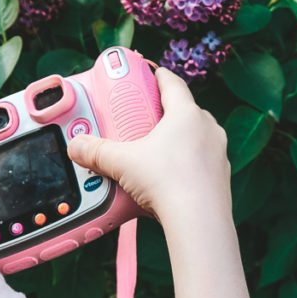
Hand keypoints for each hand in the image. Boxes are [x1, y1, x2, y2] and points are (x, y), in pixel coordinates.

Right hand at [67, 67, 230, 220]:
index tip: (148, 74)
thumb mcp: (123, 163)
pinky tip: (167, 181)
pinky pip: (199, 164)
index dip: (158, 76)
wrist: (199, 223)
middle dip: (161, 115)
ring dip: (174, 142)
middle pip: (183, 112)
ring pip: (194, 139)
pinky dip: (184, 166)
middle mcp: (208, 129)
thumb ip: (97, 152)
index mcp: (187, 114)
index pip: (173, 83)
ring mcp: (218, 154)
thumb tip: (76, 147)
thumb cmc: (168, 183)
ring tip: (151, 155)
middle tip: (141, 121)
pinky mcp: (220, 178)